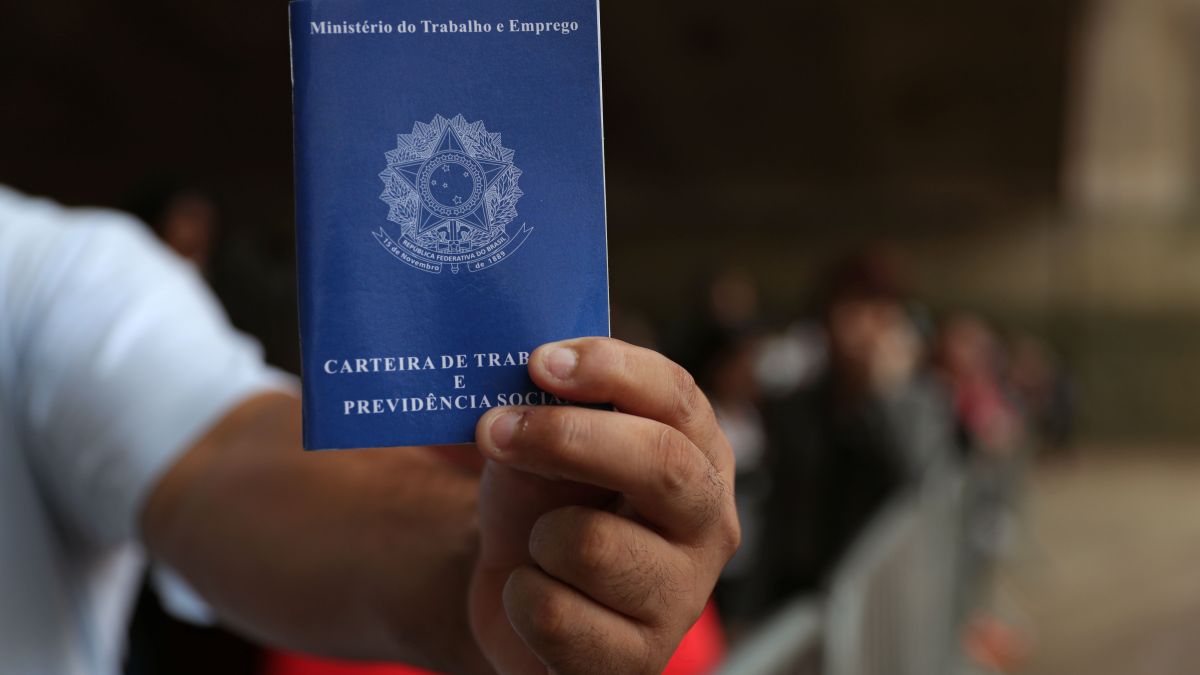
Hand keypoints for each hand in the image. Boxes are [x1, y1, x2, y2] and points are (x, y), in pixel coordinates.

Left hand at [469, 338, 739, 674]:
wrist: (516, 591)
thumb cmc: (544, 501)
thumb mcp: (545, 442)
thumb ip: (554, 407)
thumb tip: (537, 375)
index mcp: (699, 454)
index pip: (677, 397)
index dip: (611, 371)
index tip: (541, 362)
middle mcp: (709, 524)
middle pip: (661, 464)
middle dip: (566, 439)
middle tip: (494, 428)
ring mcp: (681, 600)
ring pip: (590, 545)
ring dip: (535, 538)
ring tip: (538, 547)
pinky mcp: (638, 661)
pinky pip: (555, 616)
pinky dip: (521, 599)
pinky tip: (536, 598)